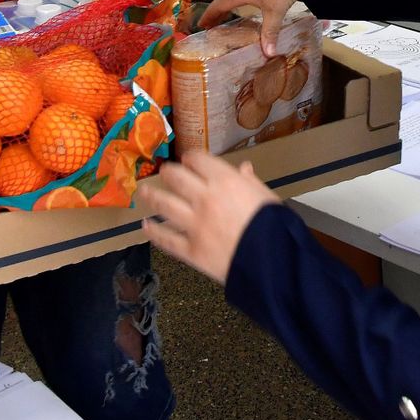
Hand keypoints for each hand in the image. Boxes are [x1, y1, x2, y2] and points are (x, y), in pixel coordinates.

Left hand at [138, 152, 278, 284]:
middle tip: (164, 173)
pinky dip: (154, 232)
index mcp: (225, 181)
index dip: (191, 158)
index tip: (188, 160)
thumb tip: (244, 168)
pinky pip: (166, 239)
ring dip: (151, 196)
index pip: (198, 160)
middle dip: (168, 173)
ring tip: (144, 192)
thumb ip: (250, 182)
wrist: (273, 262)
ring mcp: (194, 225)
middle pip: (176, 178)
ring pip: (164, 205)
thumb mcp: (266, 196)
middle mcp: (204, 198)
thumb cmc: (275, 226)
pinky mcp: (190, 250)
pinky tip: (145, 226)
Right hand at [203, 0, 298, 55]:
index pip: (219, 5)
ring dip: (226, 4)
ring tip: (224, 14)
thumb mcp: (275, 11)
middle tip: (210, 23)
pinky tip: (245, 2)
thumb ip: (270, 32)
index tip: (201, 24)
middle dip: (216, 11)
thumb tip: (268, 54)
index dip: (209, 15)